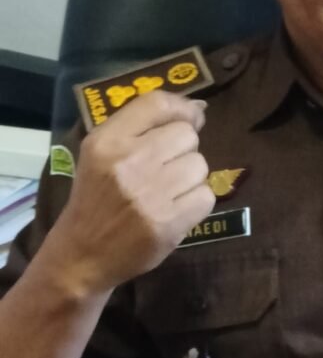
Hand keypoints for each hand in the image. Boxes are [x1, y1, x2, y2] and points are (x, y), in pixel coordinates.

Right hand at [45, 91, 214, 296]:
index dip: (183, 108)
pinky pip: (205, 197)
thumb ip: (144, 125)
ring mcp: (149, 195)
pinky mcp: (167, 224)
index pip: (158, 103)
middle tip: (165, 167)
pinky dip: (195, 203)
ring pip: (200, 165)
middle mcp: (129, 162)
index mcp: (107, 141)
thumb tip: (199, 108)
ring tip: (168, 190)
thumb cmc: (96, 196)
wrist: (82, 255)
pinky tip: (174, 209)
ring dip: (190, 177)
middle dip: (182, 149)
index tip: (192, 118)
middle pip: (186, 135)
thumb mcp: (102, 151)